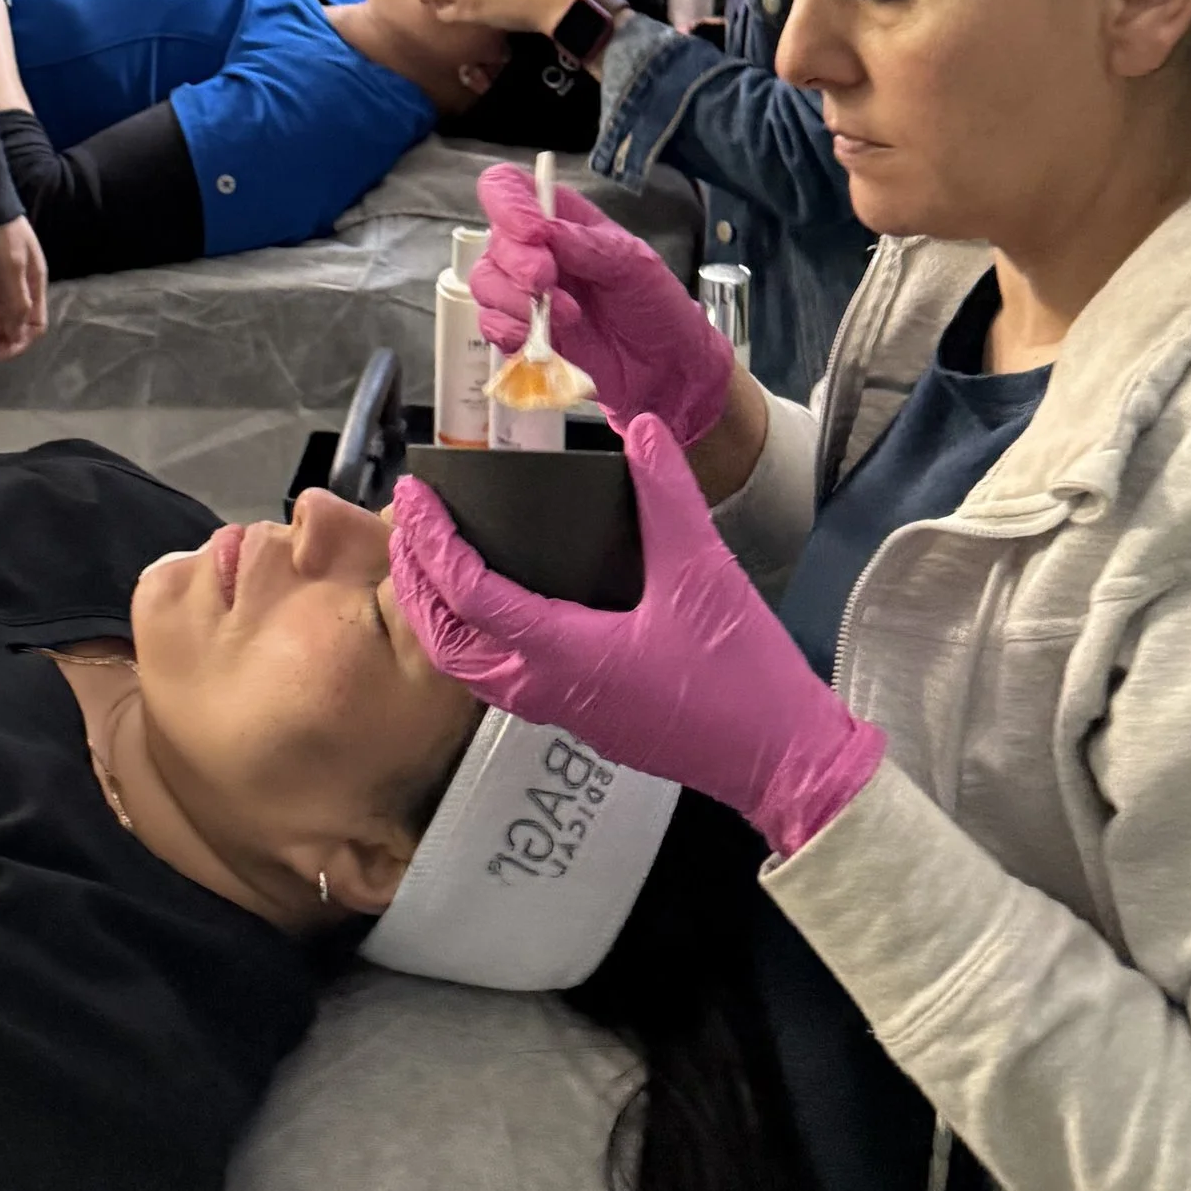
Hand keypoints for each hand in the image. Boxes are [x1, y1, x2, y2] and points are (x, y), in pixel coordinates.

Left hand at [389, 416, 884, 854]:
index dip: (433, 542)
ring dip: (439, 616)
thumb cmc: (741, 677)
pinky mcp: (584, 718)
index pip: (470, 594)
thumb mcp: (704, 572)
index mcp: (564, 653)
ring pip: (470, 669)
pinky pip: (500, 679)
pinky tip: (495, 609)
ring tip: (433, 563)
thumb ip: (667, 495)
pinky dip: (473, 640)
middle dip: (416, 582)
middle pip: (447, 641)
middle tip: (407, 526)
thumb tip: (640, 427)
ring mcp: (563, 710)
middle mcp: (548, 689)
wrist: (783, 763)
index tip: (413, 496)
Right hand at [468, 164, 736, 442]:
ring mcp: (523, 292)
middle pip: (494, 240)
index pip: (508, 188)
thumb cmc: (654, 304)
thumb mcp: (635, 264)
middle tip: (548, 281)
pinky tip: (540, 339)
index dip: (508, 205)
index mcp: (559, 217)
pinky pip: (490, 325)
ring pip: (485, 283)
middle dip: (518, 262)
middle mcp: (533, 250)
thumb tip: (545, 231)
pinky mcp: (519, 331)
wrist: (663, 367)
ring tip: (565, 316)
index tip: (532, 234)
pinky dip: (510, 331)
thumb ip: (590, 245)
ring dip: (516, 301)